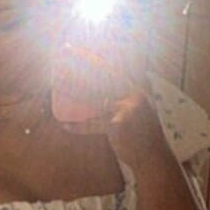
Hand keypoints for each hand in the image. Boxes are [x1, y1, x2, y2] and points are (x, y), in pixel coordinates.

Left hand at [52, 47, 169, 172]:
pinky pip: (92, 124)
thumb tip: (102, 98)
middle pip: (100, 78)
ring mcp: (125, 108)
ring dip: (72, 90)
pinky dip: (79, 126)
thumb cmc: (142, 137)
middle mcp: (132, 94)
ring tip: (56, 85)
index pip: (112, 70)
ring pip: (92, 97)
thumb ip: (122, 102)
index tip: (77, 53)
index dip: (94, 61)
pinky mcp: (117, 125)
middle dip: (79, 70)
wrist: (153, 157)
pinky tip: (66, 125)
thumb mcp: (136, 113)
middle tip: (62, 64)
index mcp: (135, 88)